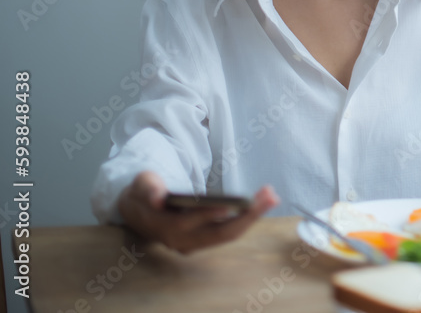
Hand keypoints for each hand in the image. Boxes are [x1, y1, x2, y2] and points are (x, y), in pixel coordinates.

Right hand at [117, 170, 279, 253]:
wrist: (140, 210)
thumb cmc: (144, 192)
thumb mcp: (142, 184)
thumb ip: (149, 189)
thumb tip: (158, 198)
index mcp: (164, 227)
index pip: (188, 224)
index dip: (207, 216)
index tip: (228, 206)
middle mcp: (183, 241)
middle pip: (219, 233)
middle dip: (246, 217)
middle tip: (268, 196)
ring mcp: (197, 243)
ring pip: (229, 233)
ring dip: (253, 216)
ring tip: (271, 196)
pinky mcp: (207, 238)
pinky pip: (231, 230)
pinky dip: (248, 216)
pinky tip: (264, 200)